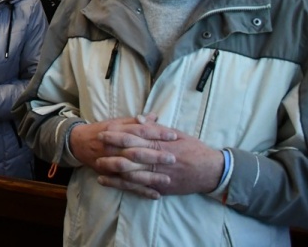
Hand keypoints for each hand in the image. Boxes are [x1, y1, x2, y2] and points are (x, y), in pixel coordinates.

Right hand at [69, 114, 177, 198]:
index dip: (156, 133)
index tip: (173, 136)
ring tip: (167, 179)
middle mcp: (114, 148)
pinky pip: (127, 185)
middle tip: (173, 158)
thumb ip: (135, 121)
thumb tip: (154, 116)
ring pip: (132, 172)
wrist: (79, 143)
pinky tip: (156, 194)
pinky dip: (141, 191)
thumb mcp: (117, 122)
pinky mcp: (110, 176)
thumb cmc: (101, 131)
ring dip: (150, 177)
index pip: (139, 131)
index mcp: (116, 131)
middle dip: (155, 156)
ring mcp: (111, 163)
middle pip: (136, 152)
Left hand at [95, 125, 224, 196]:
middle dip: (111, 151)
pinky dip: (122, 185)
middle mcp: (158, 160)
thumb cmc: (194, 149)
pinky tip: (109, 182)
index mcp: (161, 144)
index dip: (117, 135)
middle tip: (95, 147)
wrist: (212, 171)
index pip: (135, 138)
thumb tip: (139, 118)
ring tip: (97, 165)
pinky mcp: (160, 187)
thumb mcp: (177, 133)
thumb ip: (156, 128)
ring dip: (113, 169)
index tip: (103, 132)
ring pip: (131, 173)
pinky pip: (138, 187)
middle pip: (130, 155)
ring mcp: (158, 175)